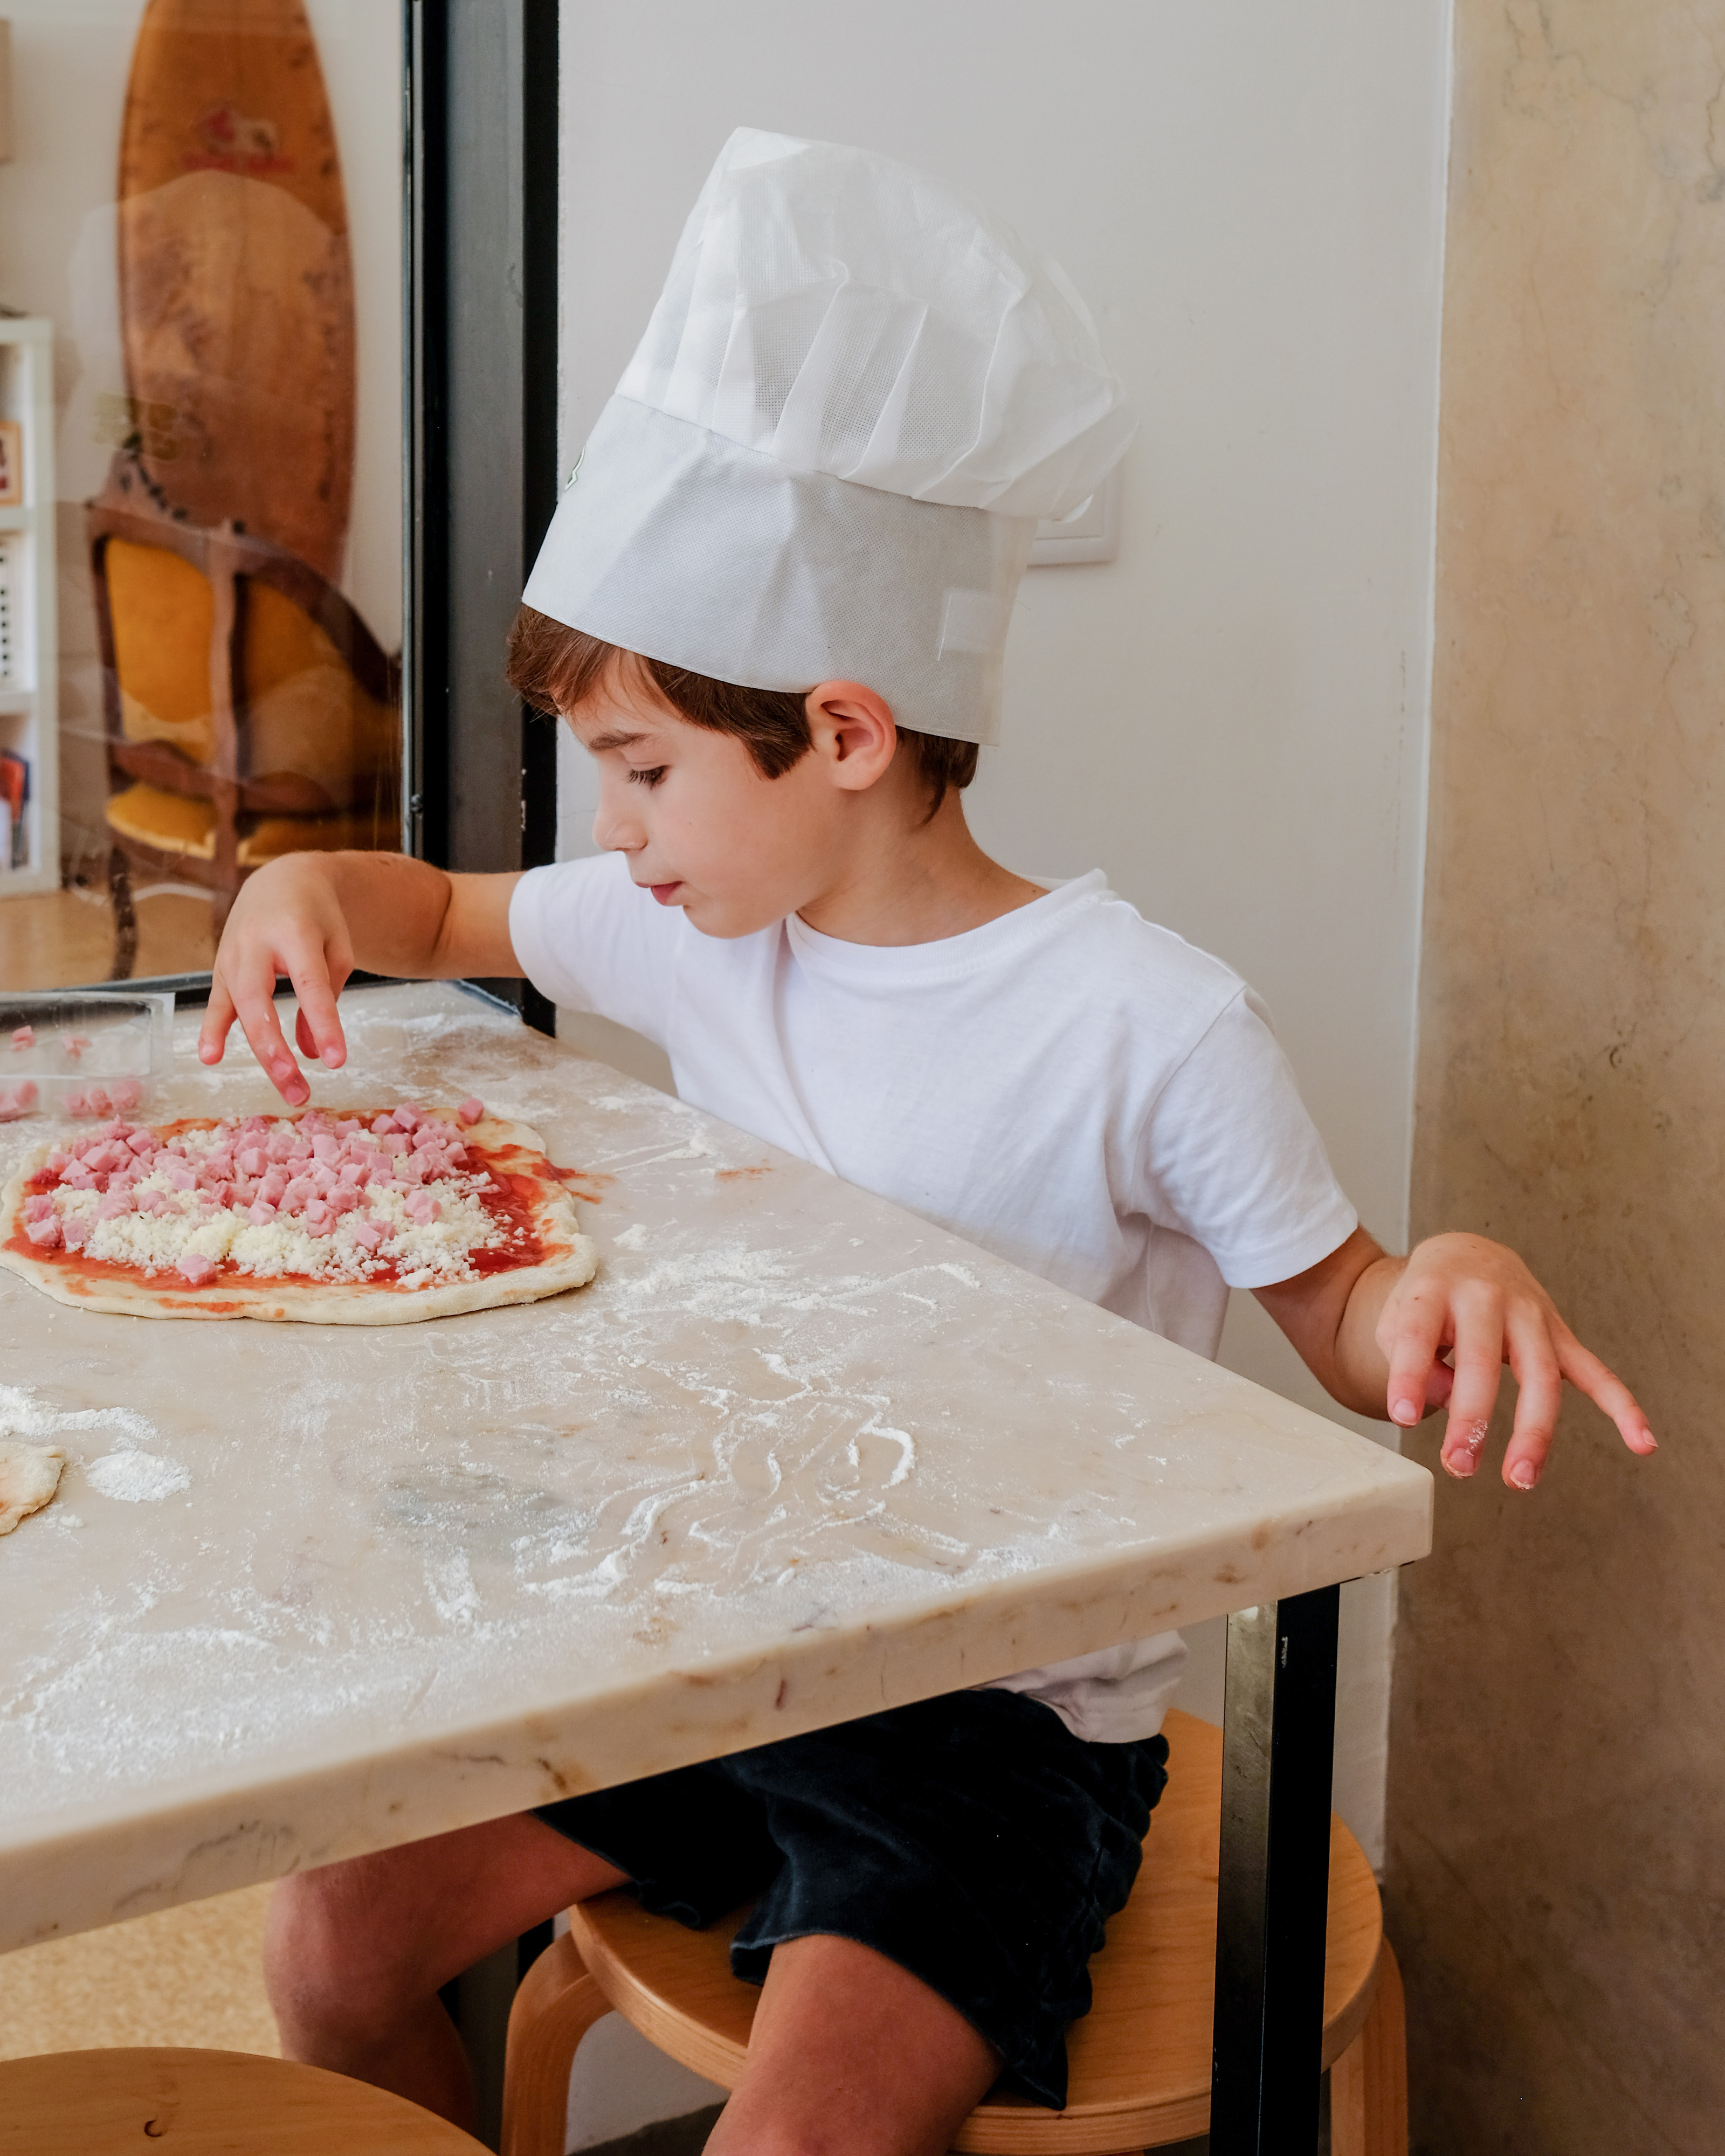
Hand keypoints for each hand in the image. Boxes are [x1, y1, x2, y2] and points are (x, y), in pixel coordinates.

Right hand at [197, 857, 353, 1104]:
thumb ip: (327, 998)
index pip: (308, 985)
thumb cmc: (317, 920)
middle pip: (260, 1002)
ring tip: (284, 1088)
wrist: (282, 881)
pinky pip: (215, 1003)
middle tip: (299, 1088)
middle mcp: (256, 943)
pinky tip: (210, 1057)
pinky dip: (212, 1030)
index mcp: (294, 932)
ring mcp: (232, 955)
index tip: (336, 1061)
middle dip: (276, 1049)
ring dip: (259, 1052)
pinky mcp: (220, 968)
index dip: (322, 1023)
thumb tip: (311, 1054)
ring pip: (239, 1008)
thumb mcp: (336, 949)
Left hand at [1376, 1231, 1655, 1488]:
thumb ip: (1407, 1358)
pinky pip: (1594, 1371)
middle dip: (1472, 1419)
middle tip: (1458, 1467)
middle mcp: (1487, 1297)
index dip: (1410, 1375)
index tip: (1403, 1416)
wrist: (1468, 1254)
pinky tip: (1641, 1442)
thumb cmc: (1427, 1298)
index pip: (1420, 1334)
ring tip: (1519, 1479)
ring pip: (1540, 1375)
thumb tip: (1445, 1401)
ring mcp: (1531, 1314)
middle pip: (1483, 1360)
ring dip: (1534, 1432)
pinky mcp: (1560, 1333)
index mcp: (1436, 1288)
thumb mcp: (1397, 1316)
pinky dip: (1621, 1406)